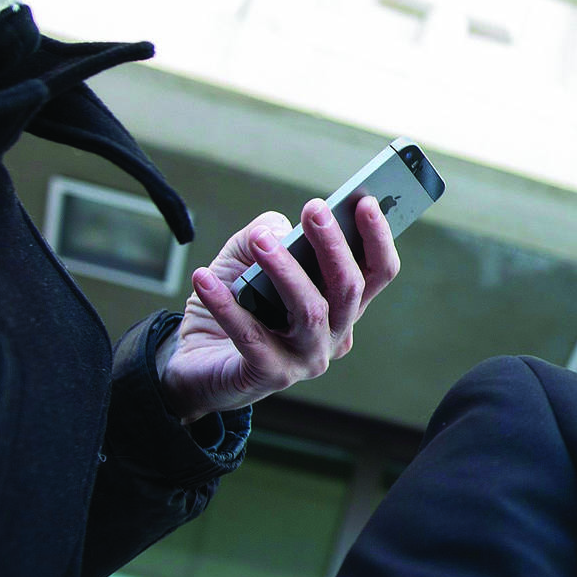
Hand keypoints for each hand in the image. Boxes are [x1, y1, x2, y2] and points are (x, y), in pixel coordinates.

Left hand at [158, 198, 401, 423]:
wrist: (198, 361)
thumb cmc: (235, 305)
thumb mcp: (246, 259)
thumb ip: (267, 234)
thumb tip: (280, 232)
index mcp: (342, 306)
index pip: (377, 273)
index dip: (378, 237)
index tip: (365, 202)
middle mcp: (335, 334)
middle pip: (349, 288)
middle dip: (334, 245)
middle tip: (314, 208)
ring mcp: (307, 359)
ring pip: (311, 311)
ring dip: (286, 271)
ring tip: (260, 241)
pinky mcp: (271, 375)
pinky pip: (251, 336)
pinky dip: (226, 305)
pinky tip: (204, 279)